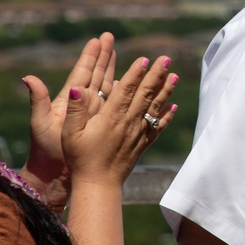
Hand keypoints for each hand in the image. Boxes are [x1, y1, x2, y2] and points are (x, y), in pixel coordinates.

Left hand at [20, 32, 115, 203]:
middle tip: (110, 37)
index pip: (82, 73)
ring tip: (126, 57)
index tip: (97, 40)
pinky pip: (117, 108)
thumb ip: (38, 99)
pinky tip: (136, 89)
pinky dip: (127, 98)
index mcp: (68, 101)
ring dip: (118, 72)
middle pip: (97, 75)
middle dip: (104, 56)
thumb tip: (28, 77)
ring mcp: (94, 116)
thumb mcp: (41, 123)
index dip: (91, 56)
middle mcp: (83, 105)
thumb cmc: (45, 151)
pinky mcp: (102, 127)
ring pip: (109, 89)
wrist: (55, 176)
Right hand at [61, 54, 178, 187]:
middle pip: (145, 95)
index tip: (145, 59)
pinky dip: (166, 115)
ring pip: (154, 108)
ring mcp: (138, 134)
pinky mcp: (142, 144)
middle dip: (156, 75)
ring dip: (165, 90)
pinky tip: (173, 105)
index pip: (126, 90)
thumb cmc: (81, 159)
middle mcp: (128, 123)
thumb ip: (74, 110)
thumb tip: (76, 88)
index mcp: (111, 118)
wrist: (99, 185)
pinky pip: (157, 127)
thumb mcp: (70, 133)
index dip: (136, 73)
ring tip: (175, 75)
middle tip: (166, 59)